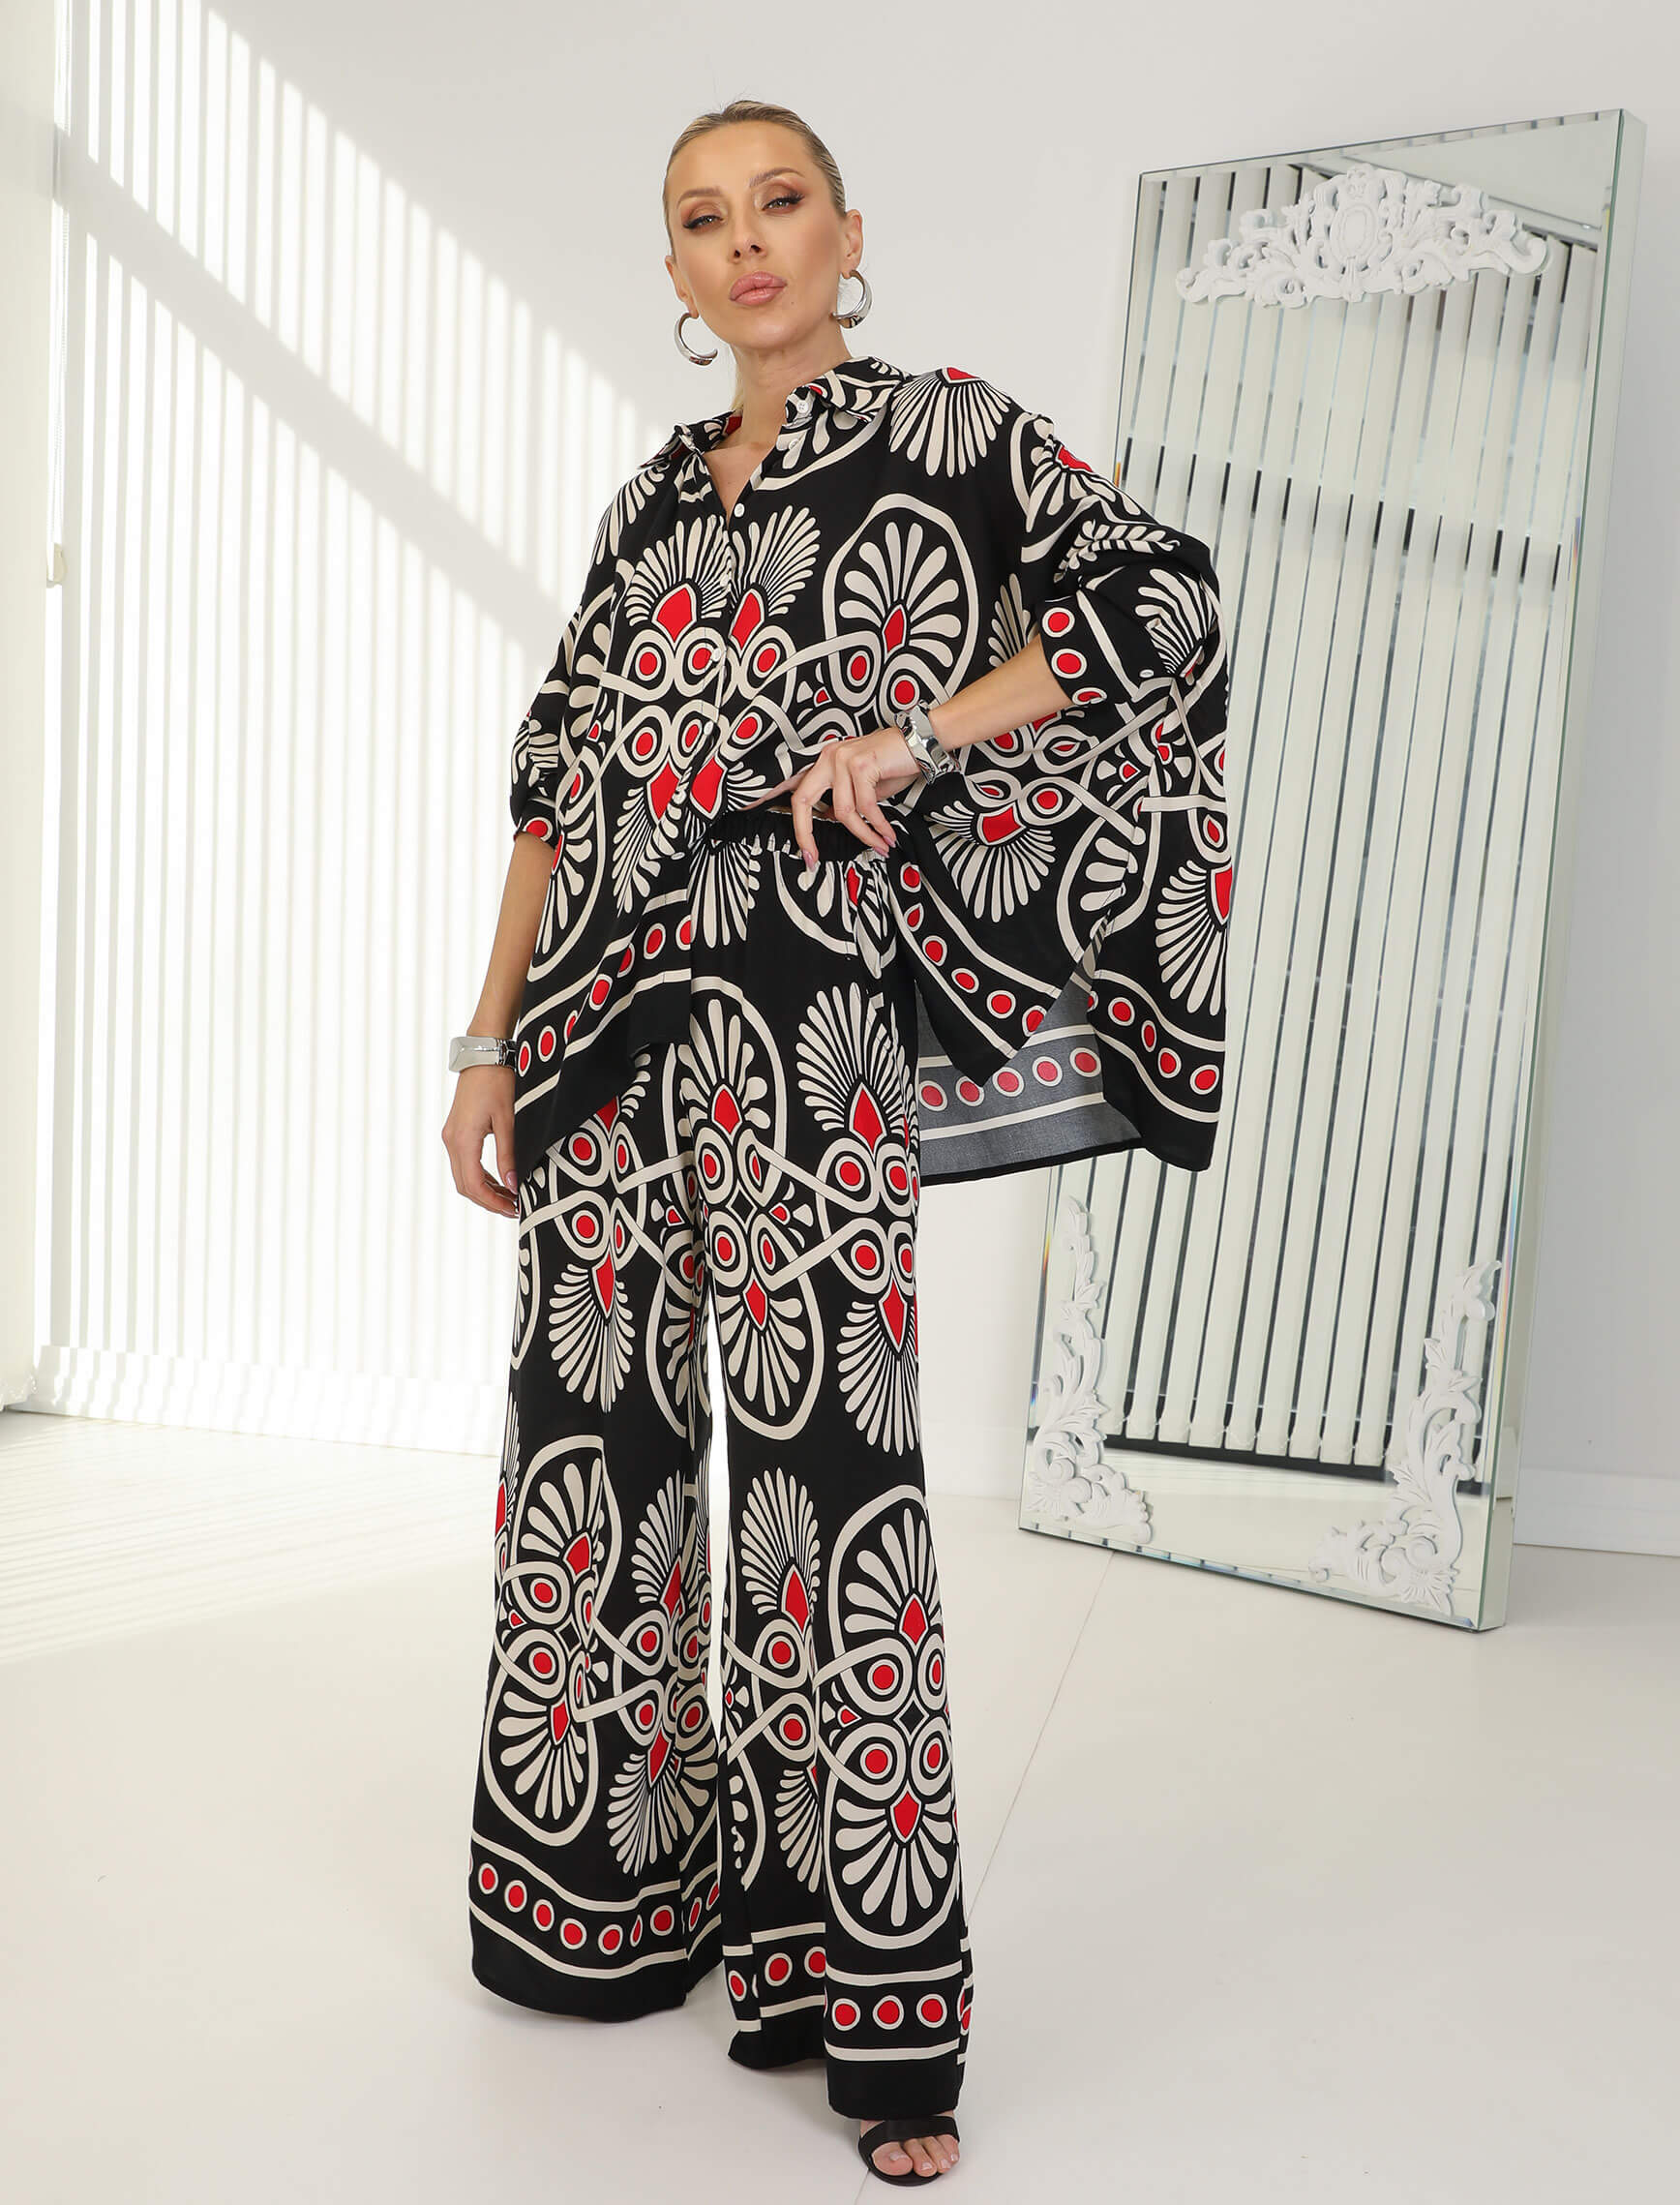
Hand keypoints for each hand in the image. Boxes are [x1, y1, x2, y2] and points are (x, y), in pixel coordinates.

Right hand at [441, 1065, 519, 1216]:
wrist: (483, 1055)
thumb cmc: (497, 1082)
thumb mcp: (508, 1120)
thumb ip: (509, 1154)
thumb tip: (512, 1185)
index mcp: (463, 1139)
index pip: (474, 1185)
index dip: (492, 1202)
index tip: (513, 1209)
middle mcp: (452, 1140)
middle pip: (465, 1186)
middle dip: (488, 1201)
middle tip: (513, 1208)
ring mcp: (451, 1136)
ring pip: (463, 1176)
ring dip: (484, 1190)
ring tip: (508, 1197)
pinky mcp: (455, 1131)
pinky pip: (463, 1163)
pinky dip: (479, 1176)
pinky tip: (498, 1180)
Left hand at [745, 724, 922, 867]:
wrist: (922, 742)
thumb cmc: (894, 764)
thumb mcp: (864, 788)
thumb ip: (843, 802)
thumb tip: (828, 822)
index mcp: (824, 762)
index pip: (793, 787)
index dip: (773, 804)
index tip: (767, 825)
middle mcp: (827, 757)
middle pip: (802, 802)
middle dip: (804, 834)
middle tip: (811, 859)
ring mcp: (841, 758)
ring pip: (843, 812)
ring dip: (864, 835)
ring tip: (880, 846)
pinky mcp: (860, 764)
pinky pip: (865, 808)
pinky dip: (877, 827)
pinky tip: (887, 836)